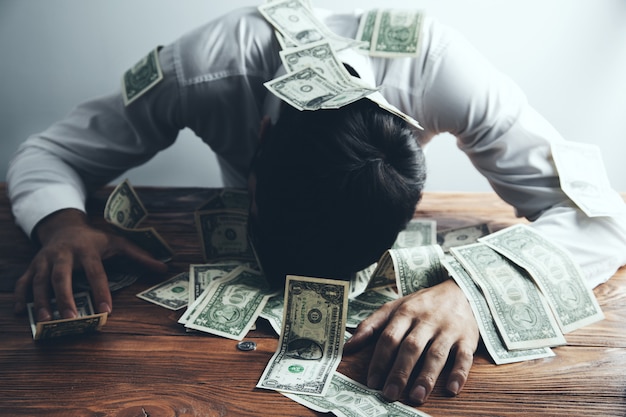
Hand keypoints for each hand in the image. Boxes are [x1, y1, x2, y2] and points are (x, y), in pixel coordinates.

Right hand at [14, 209, 167, 320]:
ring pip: (39, 281)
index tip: (107, 312)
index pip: (96, 272)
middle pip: (62, 277)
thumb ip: (140, 256)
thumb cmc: (94, 239)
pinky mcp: (32, 266)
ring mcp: (44, 260)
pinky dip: (19, 297)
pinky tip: (19, 313)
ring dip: (41, 301)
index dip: (101, 292)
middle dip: (65, 298)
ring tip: (45, 321)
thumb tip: (165, 268)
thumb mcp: (118, 242)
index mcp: (86, 249)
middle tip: (71, 319)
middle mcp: (63, 254)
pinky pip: (22, 282)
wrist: (63, 225)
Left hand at [344, 279, 478, 403]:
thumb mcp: (394, 308)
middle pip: (411, 347)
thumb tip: (347, 346)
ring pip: (436, 353)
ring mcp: (448, 329)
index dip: (380, 360)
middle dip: (400, 372)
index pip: (389, 337)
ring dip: (426, 376)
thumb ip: (370, 326)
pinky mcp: (467, 337)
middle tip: (390, 394)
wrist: (459, 291)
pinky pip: (464, 356)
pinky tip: (452, 389)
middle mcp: (426, 320)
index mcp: (405, 312)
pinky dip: (459, 373)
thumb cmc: (421, 304)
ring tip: (416, 396)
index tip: (372, 382)